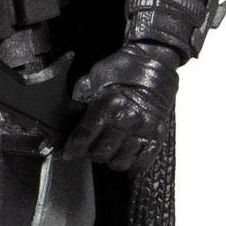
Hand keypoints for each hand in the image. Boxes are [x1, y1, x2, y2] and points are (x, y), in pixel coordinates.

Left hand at [62, 46, 177, 171]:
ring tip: (107, 150)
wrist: (154, 61)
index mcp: (108, 103)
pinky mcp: (157, 134)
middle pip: (101, 153)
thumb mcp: (94, 77)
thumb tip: (67, 116)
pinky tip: (124, 155)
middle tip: (88, 147)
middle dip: (90, 153)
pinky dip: (131, 164)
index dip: (73, 147)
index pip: (85, 135)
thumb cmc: (124, 68)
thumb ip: (80, 98)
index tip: (67, 152)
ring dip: (110, 159)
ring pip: (121, 162)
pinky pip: (142, 162)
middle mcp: (127, 118)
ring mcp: (144, 128)